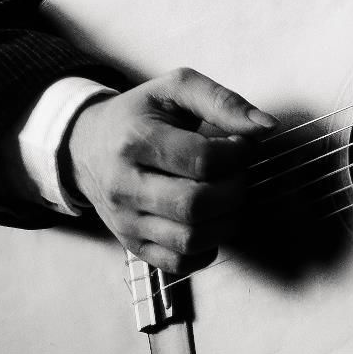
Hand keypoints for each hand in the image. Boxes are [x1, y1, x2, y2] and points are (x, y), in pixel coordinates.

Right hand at [65, 67, 275, 274]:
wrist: (86, 145)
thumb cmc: (137, 115)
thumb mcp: (175, 89)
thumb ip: (223, 101)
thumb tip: (265, 127)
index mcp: (135, 142)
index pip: (202, 160)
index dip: (237, 153)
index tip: (240, 145)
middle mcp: (124, 187)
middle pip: (196, 205)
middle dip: (234, 189)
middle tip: (235, 173)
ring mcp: (126, 222)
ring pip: (191, 239)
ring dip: (227, 220)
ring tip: (225, 196)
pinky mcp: (132, 246)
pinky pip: (180, 264)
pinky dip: (208, 248)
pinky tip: (209, 220)